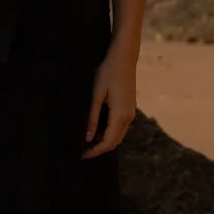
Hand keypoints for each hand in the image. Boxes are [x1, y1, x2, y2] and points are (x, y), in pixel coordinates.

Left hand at [81, 42, 138, 158]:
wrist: (125, 57)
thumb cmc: (108, 72)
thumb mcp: (97, 94)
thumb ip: (93, 117)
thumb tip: (88, 137)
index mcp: (120, 115)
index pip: (108, 142)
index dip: (95, 151)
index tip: (82, 155)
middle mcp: (128, 117)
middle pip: (115, 142)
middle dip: (99, 149)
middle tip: (82, 151)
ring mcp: (131, 112)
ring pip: (118, 135)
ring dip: (104, 141)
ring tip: (87, 141)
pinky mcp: (130, 107)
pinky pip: (120, 127)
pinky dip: (110, 132)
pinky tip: (97, 129)